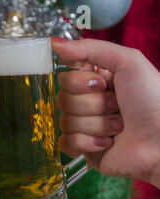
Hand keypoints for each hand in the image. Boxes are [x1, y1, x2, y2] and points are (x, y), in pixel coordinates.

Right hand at [52, 37, 159, 187]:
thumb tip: (55, 43)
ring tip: (119, 127)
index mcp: (97, 80)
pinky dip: (87, 143)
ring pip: (66, 121)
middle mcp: (89, 102)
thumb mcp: (128, 62)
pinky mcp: (83, 148)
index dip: (78, 81)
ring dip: (97, 124)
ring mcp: (84, 126)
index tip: (101, 84)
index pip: (65, 75)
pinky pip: (66, 142)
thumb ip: (90, 49)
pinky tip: (107, 143)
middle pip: (63, 99)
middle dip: (93, 104)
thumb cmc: (154, 101)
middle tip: (116, 106)